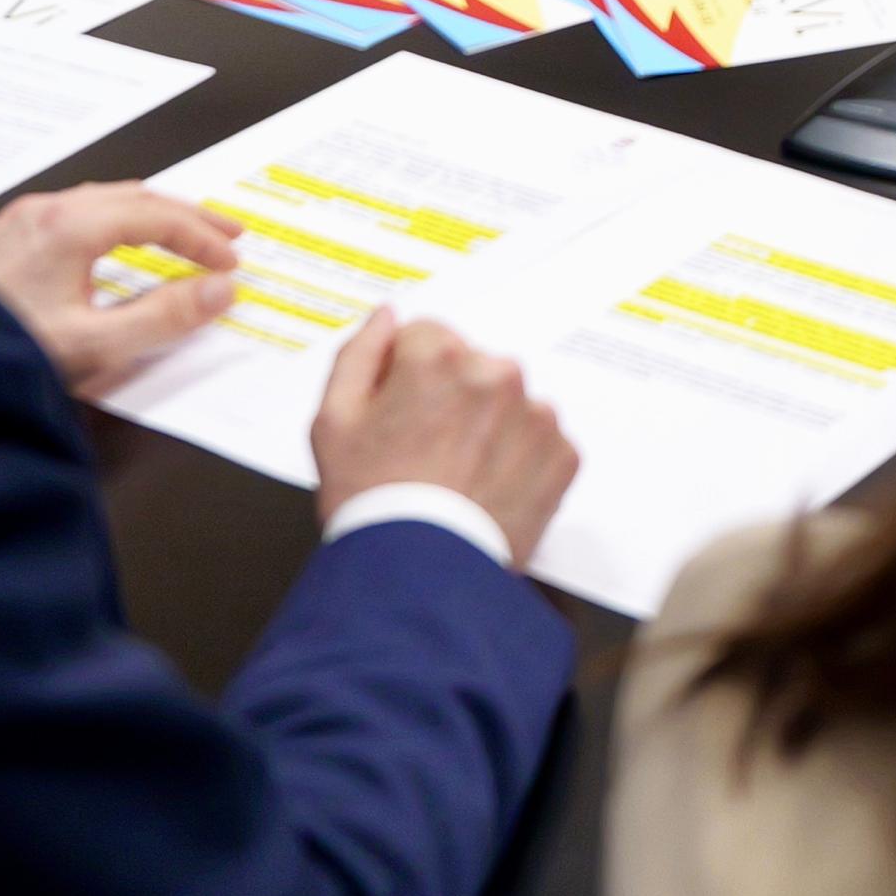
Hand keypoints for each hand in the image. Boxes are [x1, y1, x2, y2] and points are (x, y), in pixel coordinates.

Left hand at [0, 184, 240, 399]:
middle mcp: (45, 210)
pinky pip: (74, 212)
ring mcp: (20, 221)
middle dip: (187, 216)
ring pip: (103, 200)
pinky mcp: (3, 238)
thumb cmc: (3, 351)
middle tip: (229, 235)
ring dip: (151, 214)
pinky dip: (116, 220)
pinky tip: (120, 243)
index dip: (203, 239)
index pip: (158, 217)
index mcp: (70, 226)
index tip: (232, 264)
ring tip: (184, 235)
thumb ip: (163, 317)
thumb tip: (219, 291)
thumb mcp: (95, 346)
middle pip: (135, 197)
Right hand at [310, 306, 580, 560]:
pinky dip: (518, 460)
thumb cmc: (370, 501)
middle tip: (426, 452)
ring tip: (458, 475)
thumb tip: (387, 317)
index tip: (398, 416)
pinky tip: (486, 490)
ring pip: (509, 402)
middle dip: (451, 396)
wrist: (418, 578)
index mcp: (440, 358)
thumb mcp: (332, 423)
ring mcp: (537, 417)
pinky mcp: (563, 457)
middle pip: (471, 367)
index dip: (404, 376)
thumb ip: (359, 355)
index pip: (425, 338)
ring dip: (490, 425)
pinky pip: (538, 441)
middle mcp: (498, 375)